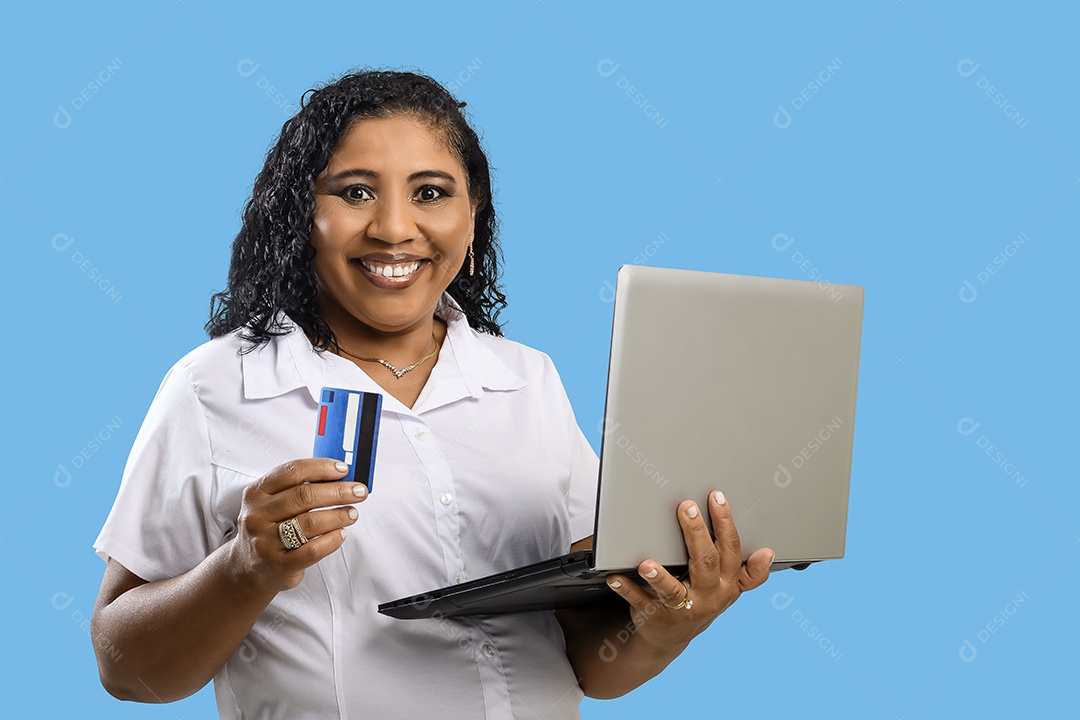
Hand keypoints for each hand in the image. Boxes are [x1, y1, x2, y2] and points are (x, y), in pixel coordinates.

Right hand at [229, 458, 366, 593]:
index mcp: (256, 493)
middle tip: (359, 492)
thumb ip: (297, 488)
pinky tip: (341, 534)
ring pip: (310, 523)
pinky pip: (312, 550)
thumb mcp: (272, 503)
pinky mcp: (278, 565)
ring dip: (338, 515)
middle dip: (338, 491)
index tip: (344, 469)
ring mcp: (265, 541)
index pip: (292, 471)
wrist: (248, 568)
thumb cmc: (270, 528)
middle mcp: (257, 515)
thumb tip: (339, 476)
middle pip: (305, 495)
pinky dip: (332, 540)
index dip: (322, 468)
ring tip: (352, 513)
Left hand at [604, 490, 773, 653]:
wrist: (671, 637)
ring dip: (659, 576)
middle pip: (706, 562)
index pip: (731, 550)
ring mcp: (683, 609)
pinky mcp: (656, 616)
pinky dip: (628, 589)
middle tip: (686, 507)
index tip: (717, 497)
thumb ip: (748, 570)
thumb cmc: (700, 598)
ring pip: (673, 591)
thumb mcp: (729, 587)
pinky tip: (616, 577)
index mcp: (728, 584)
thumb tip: (770, 552)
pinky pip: (641, 602)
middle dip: (697, 533)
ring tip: (647, 563)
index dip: (726, 523)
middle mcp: (709, 597)